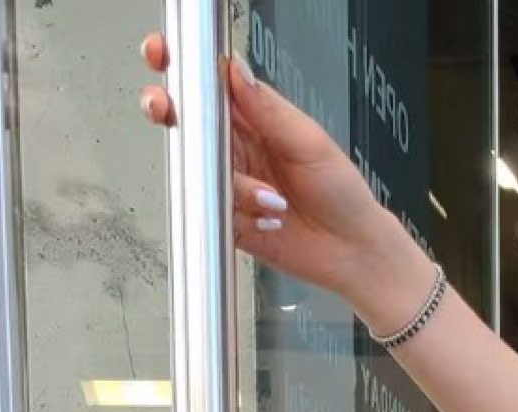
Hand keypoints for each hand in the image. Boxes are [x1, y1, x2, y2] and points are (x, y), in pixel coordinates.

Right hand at [138, 34, 427, 325]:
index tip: (165, 55)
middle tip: (167, 109)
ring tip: (275, 200)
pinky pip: (214, 210)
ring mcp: (230, 182)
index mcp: (253, 118)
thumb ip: (268, 108)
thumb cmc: (341, 194)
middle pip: (185, 121)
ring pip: (200, 172)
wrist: (352, 251)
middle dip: (169, 110)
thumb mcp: (309, 142)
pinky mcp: (229, 218)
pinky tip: (271, 219)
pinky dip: (243, 214)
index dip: (182, 68)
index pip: (208, 85)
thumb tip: (235, 70)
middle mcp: (236, 147)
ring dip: (236, 188)